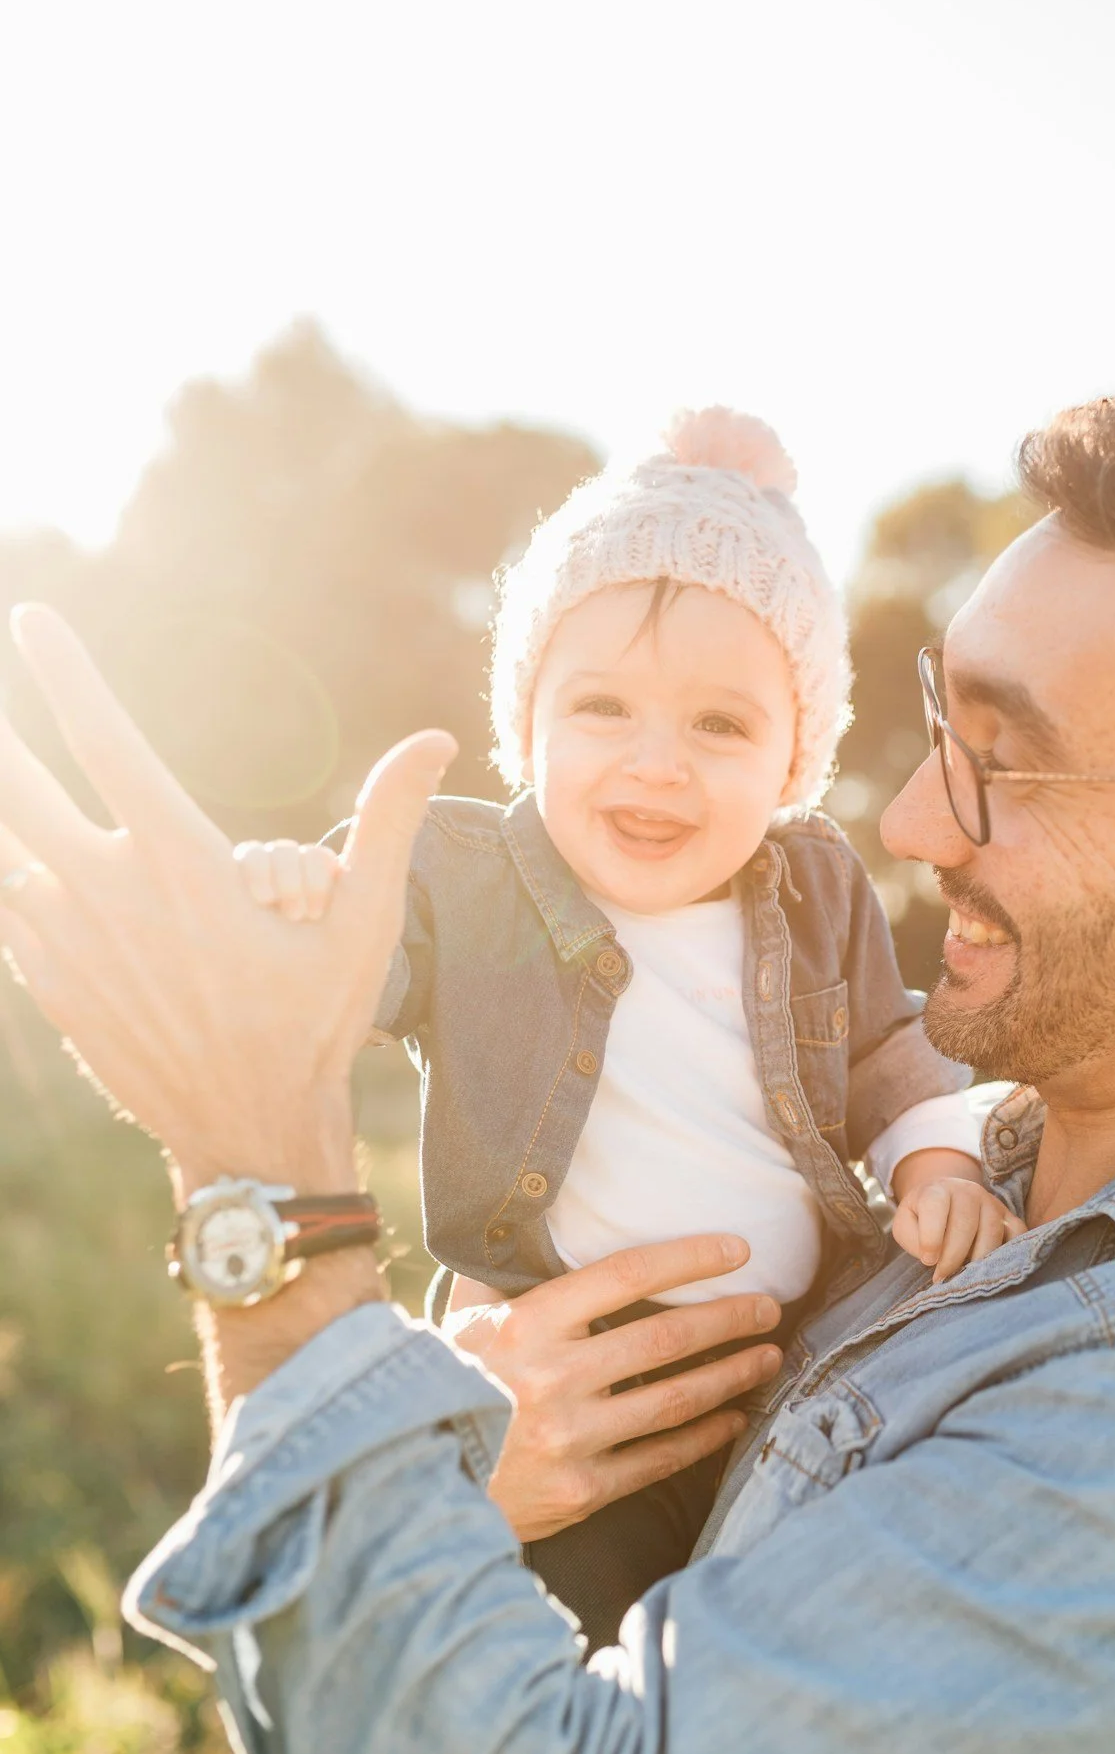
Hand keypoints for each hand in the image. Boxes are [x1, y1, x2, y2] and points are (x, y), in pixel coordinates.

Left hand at [0, 606, 451, 1194]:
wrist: (248, 1133)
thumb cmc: (314, 1023)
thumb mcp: (364, 924)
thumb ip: (388, 822)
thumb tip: (432, 739)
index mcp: (181, 866)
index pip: (104, 741)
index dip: (63, 673)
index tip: (31, 620)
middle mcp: (108, 896)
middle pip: (15, 788)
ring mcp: (67, 943)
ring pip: (1, 848)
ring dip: (0, 804)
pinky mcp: (50, 983)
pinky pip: (5, 907)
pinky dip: (4, 872)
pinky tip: (10, 859)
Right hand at [442, 1238, 782, 1537]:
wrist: (410, 1484)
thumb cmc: (440, 1390)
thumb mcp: (458, 1324)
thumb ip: (495, 1280)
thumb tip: (523, 1226)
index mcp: (525, 1325)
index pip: (626, 1275)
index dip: (690, 1258)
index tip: (737, 1249)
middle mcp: (553, 1378)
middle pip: (666, 1337)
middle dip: (730, 1318)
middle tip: (769, 1306)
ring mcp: (570, 1438)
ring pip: (675, 1399)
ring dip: (731, 1375)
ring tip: (767, 1357)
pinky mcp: (581, 1489)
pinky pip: (660, 1458)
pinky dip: (705, 1437)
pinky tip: (734, 1418)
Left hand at [891, 1152, 1023, 1282]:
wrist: (945, 1198)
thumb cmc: (921, 1217)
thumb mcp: (904, 1223)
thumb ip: (911, 1238)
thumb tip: (932, 1258)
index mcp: (937, 1190)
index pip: (935, 1207)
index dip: (931, 1237)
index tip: (928, 1260)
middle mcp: (967, 1191)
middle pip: (966, 1224)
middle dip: (953, 1257)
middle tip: (942, 1277)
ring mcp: (991, 1203)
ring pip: (992, 1231)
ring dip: (977, 1260)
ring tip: (962, 1275)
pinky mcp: (1008, 1216)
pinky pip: (1017, 1234)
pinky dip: (1008, 1252)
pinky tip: (991, 1267)